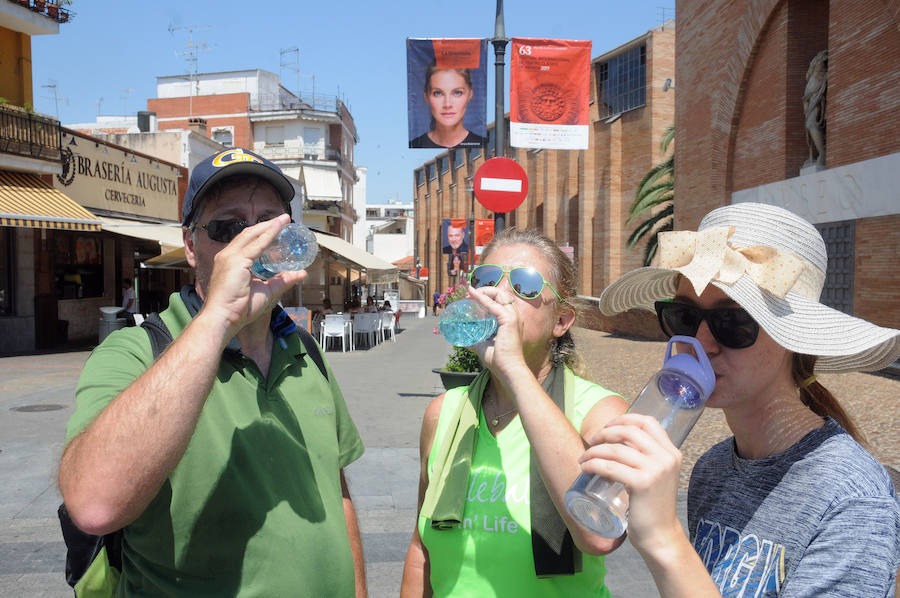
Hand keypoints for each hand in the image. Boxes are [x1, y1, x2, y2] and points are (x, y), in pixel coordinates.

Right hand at [202, 214, 306, 337]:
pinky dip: (269, 234)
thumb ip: (282, 281)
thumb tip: (301, 273)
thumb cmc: (239, 309)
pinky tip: (279, 228)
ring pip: (252, 235)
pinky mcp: (235, 261)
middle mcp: (227, 256)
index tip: (277, 228)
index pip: (247, 242)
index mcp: (231, 262)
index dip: (262, 233)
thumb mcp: (266, 292)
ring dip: (269, 226)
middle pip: (249, 234)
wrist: (223, 319)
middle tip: (284, 220)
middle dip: (267, 225)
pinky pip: (256, 244)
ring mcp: (230, 257)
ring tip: (284, 220)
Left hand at [466, 284, 527, 376]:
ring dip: (483, 291)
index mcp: (511, 320)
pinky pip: (493, 305)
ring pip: (499, 295)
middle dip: (485, 291)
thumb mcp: (484, 347)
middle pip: (501, 294)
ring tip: (470, 293)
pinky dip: (482, 298)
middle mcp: (515, 316)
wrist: (508, 369)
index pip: (501, 301)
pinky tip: (473, 295)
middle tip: (469, 295)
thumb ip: (476, 342)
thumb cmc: (499, 360)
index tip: (472, 298)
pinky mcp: (509, 320)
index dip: (487, 296)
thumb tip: (465, 341)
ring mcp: (513, 317)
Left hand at [579, 414, 683, 553]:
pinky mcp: (642, 483)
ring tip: (584, 458)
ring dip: (594, 451)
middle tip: (591, 441)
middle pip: (629, 432)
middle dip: (604, 433)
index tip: (608, 426)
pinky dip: (594, 464)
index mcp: (671, 452)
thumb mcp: (657, 475)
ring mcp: (656, 470)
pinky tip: (585, 468)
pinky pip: (611, 467)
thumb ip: (646, 458)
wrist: (661, 535)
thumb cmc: (653, 506)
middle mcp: (666, 457)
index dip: (625, 419)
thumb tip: (616, 441)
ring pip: (616, 449)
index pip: (648, 422)